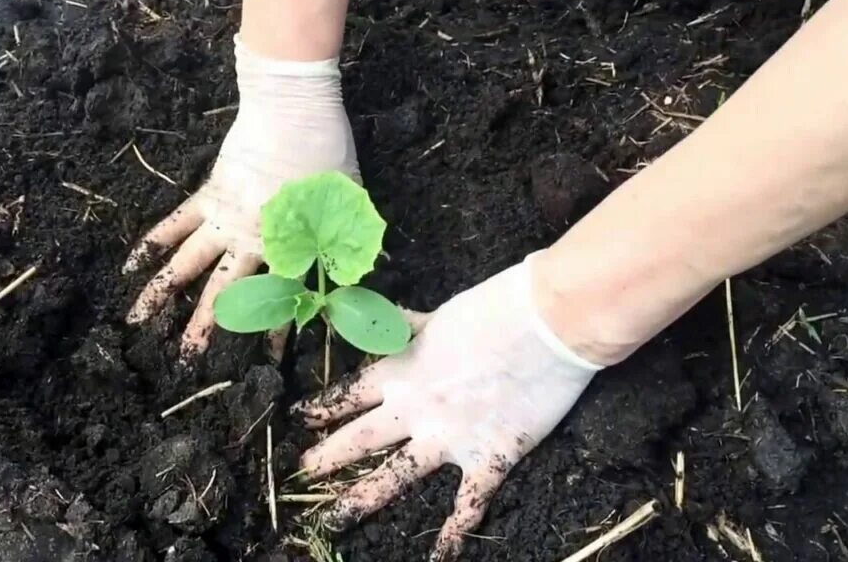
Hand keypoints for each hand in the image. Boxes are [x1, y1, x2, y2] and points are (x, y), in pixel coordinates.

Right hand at [123, 35, 358, 355]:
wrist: (292, 110)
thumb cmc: (327, 154)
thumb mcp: (349, 204)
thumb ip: (352, 242)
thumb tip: (370, 275)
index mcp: (286, 247)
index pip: (281, 298)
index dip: (278, 329)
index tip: (272, 359)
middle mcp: (248, 241)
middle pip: (222, 291)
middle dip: (204, 328)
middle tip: (186, 358)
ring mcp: (222, 219)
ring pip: (186, 263)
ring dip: (162, 292)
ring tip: (138, 320)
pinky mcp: (207, 196)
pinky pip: (175, 223)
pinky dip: (153, 241)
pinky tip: (133, 264)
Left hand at [294, 254, 603, 560]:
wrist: (546, 324)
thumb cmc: (493, 310)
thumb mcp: (437, 315)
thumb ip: (408, 328)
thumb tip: (386, 319)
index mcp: (402, 371)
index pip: (349, 394)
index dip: (323, 408)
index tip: (302, 419)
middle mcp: (415, 410)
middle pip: (359, 440)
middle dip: (326, 458)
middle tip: (301, 473)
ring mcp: (449, 438)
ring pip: (395, 477)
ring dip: (361, 500)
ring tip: (332, 519)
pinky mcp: (488, 458)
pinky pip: (467, 504)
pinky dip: (454, 533)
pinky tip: (439, 556)